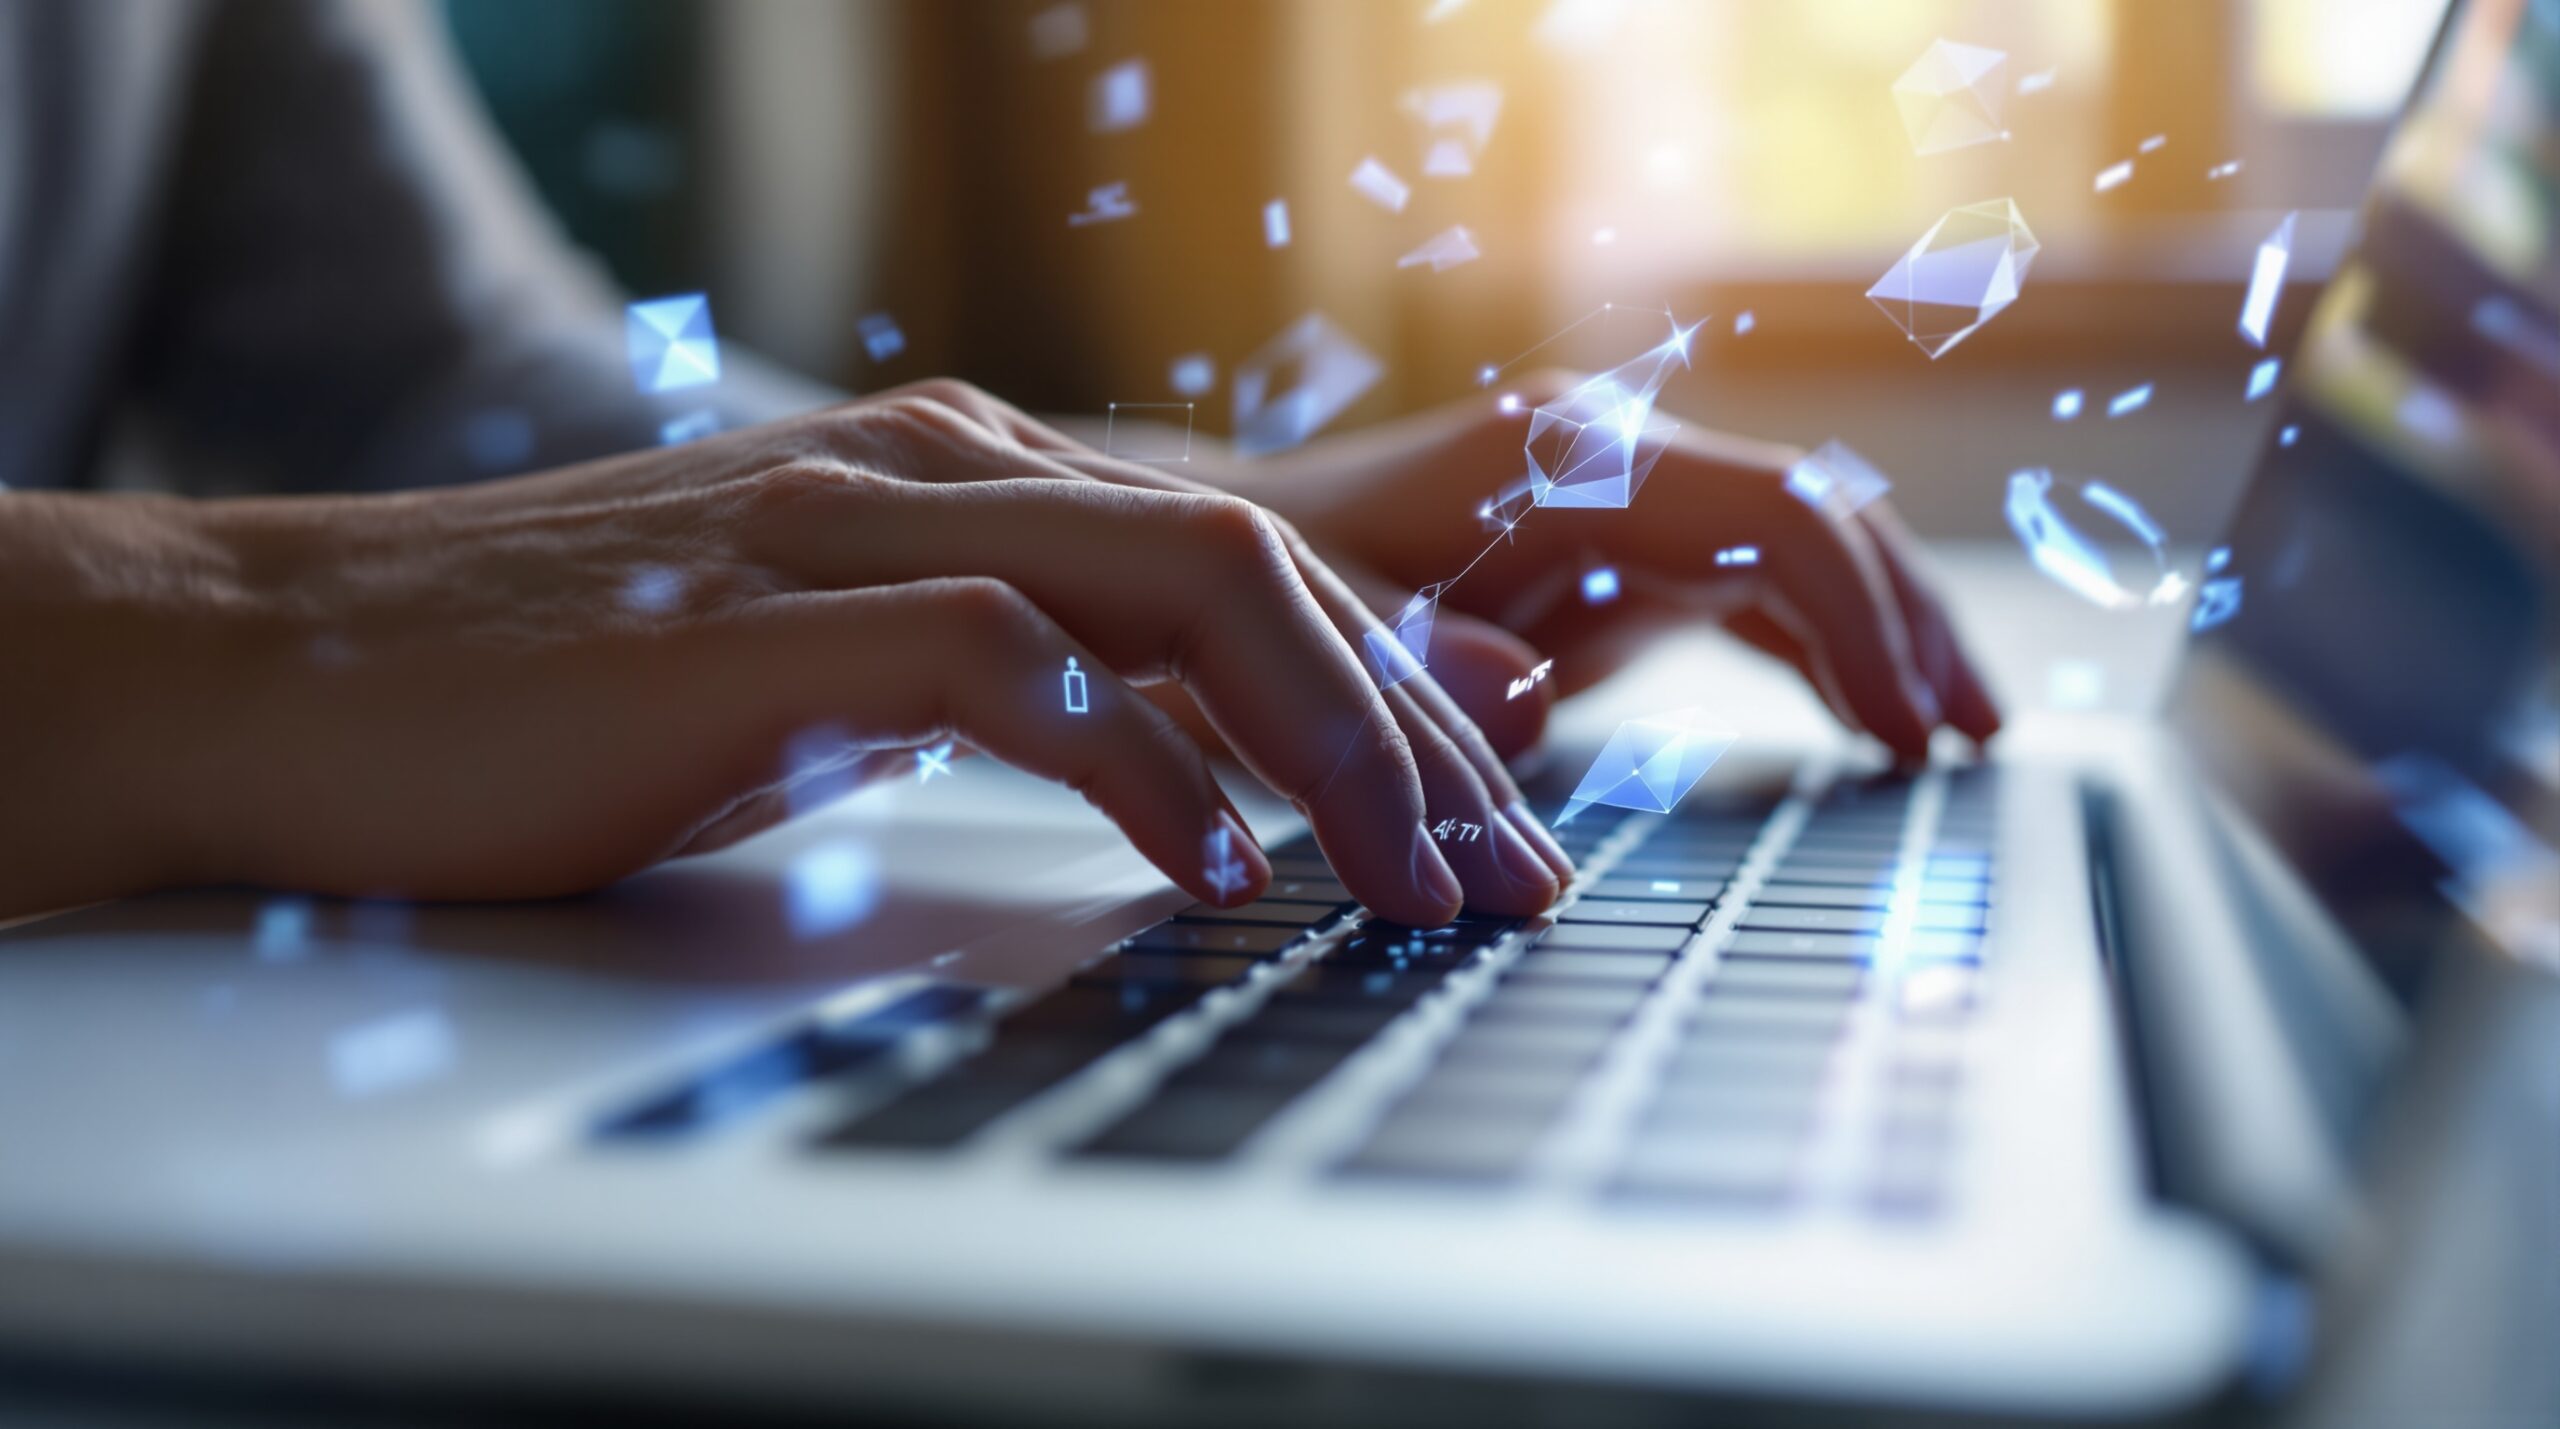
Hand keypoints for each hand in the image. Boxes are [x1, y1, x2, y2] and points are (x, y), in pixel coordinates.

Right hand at [0, 383, 1574, 924]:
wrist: (294, 666)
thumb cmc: (566, 695)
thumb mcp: (834, 670)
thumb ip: (1009, 680)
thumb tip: (1187, 765)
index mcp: (963, 477)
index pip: (1246, 555)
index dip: (1404, 667)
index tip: (1508, 779)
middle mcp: (935, 469)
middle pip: (1261, 567)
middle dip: (1416, 729)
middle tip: (1510, 869)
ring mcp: (853, 526)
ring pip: (1179, 590)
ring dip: (1329, 745)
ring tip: (1415, 883)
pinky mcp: (768, 619)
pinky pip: (1010, 666)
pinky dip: (1135, 765)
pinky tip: (1206, 870)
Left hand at [1234, 377, 2003, 761]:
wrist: (1219, 563)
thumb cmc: (1256, 599)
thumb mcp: (1313, 633)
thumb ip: (1412, 661)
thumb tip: (1531, 695)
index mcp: (1559, 463)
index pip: (1767, 518)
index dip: (1857, 619)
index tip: (1905, 732)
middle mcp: (1610, 461)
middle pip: (1814, 518)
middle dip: (1904, 622)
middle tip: (1968, 739)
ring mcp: (1624, 504)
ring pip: (1803, 549)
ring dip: (1887, 633)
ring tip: (1956, 738)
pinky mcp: (1619, 559)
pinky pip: (1758, 591)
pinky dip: (1825, 651)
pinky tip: (1874, 726)